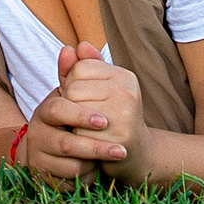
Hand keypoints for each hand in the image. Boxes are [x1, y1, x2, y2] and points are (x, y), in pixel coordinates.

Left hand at [56, 45, 148, 182]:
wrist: (134, 155)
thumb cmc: (110, 118)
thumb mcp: (96, 90)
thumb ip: (79, 68)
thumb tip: (70, 48)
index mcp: (124, 76)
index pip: (79, 68)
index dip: (74, 85)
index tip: (89, 99)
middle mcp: (127, 91)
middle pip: (73, 89)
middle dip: (72, 105)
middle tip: (90, 117)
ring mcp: (126, 113)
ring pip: (74, 110)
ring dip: (75, 123)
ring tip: (91, 129)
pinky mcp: (119, 136)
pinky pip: (80, 133)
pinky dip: (80, 140)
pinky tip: (94, 142)